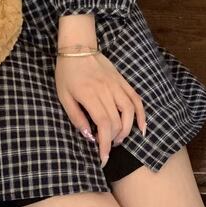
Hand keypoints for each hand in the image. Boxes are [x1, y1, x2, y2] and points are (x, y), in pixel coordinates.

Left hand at [55, 51, 146, 167]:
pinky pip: (136, 99)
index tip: (103, 158)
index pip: (103, 124)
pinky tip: (142, 128)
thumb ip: (76, 117)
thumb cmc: (67, 73)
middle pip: (117, 121)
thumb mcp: (63, 96)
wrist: (78, 47)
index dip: (105, 144)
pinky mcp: (122, 81)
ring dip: (127, 130)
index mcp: (89, 94)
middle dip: (113, 140)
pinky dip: (141, 114)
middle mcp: (106, 90)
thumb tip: (89, 136)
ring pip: (129, 111)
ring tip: (119, 139)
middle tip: (107, 148)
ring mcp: (116, 85)